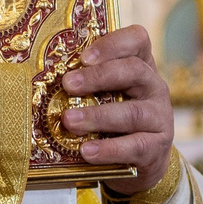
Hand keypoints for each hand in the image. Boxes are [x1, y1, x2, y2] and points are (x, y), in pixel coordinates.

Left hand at [61, 24, 172, 188]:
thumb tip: (42, 80)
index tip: (84, 57)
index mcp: (141, 65)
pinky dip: (109, 149)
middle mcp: (154, 87)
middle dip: (99, 76)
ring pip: (133, 113)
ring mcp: (160, 117)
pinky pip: (135, 146)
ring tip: (70, 121)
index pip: (137, 40)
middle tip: (68, 84)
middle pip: (134, 71)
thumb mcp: (103, 97)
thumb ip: (84, 86)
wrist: (141, 162)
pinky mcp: (158, 147)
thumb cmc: (113, 122)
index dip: (112, 44)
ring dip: (98, 116)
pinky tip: (87, 151)